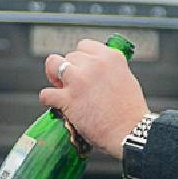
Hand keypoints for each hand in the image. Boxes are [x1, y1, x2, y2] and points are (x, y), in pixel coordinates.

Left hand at [39, 40, 149, 158]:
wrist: (130, 132)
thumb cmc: (131, 112)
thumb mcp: (126, 78)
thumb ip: (109, 70)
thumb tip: (95, 71)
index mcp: (111, 57)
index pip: (84, 45)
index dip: (81, 58)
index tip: (82, 68)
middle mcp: (94, 64)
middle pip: (70, 56)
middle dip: (70, 69)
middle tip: (73, 84)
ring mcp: (79, 80)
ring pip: (53, 65)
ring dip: (54, 77)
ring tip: (60, 88)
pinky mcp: (68, 99)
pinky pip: (46, 93)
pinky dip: (48, 99)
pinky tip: (55, 104)